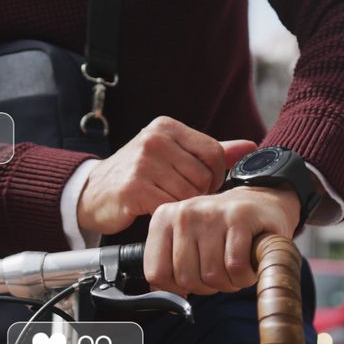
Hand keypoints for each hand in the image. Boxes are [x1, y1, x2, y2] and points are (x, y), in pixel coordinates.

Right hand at [77, 116, 256, 234]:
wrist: (93, 193)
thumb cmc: (138, 175)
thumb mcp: (173, 155)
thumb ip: (211, 151)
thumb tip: (250, 146)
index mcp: (167, 128)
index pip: (214, 152)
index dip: (215, 176)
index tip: (204, 186)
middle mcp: (155, 140)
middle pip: (203, 175)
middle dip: (198, 194)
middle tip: (181, 198)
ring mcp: (143, 163)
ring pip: (189, 194)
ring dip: (183, 207)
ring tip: (167, 203)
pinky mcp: (134, 188)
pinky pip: (170, 207)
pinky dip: (167, 215)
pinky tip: (154, 211)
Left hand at [145, 185, 300, 295]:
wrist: (261, 205)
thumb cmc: (222, 230)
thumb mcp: (187, 243)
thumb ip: (169, 268)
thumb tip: (164, 300)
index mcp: (164, 219)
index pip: (157, 273)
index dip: (179, 287)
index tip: (194, 278)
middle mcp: (184, 213)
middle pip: (187, 279)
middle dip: (208, 287)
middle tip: (221, 272)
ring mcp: (212, 213)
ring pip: (212, 275)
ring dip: (229, 282)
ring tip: (235, 266)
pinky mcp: (241, 217)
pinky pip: (236, 267)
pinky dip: (245, 276)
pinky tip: (248, 264)